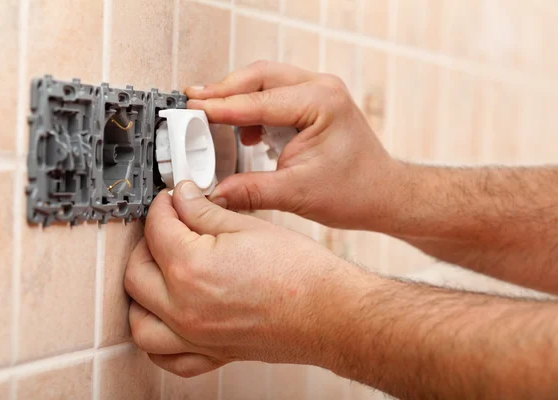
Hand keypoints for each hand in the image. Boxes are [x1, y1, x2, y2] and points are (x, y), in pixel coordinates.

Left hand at [124, 181, 354, 376]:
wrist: (330, 312)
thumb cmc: (299, 274)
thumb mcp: (247, 227)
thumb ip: (205, 211)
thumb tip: (183, 198)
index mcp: (190, 270)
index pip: (157, 229)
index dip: (163, 206)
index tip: (172, 199)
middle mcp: (184, 309)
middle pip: (136, 274)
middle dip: (145, 243)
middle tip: (166, 227)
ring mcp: (195, 337)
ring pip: (140, 322)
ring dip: (140, 294)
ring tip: (157, 273)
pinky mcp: (211, 354)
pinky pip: (166, 358)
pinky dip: (156, 340)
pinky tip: (165, 320)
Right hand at [185, 61, 402, 229]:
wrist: (382, 195)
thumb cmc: (355, 192)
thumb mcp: (296, 194)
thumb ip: (250, 191)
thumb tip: (214, 192)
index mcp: (321, 103)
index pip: (259, 101)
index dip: (221, 107)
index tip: (192, 110)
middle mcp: (322, 89)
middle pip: (260, 77)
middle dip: (225, 90)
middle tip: (194, 102)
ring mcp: (320, 93)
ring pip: (267, 82)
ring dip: (238, 96)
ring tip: (211, 114)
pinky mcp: (314, 104)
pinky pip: (276, 95)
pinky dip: (253, 107)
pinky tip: (243, 129)